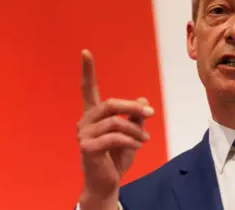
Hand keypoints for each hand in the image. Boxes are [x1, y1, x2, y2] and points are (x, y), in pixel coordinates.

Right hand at [77, 49, 153, 208]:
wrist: (107, 182)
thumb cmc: (117, 157)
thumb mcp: (131, 134)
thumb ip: (135, 118)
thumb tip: (143, 100)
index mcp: (94, 115)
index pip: (88, 89)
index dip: (87, 71)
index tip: (85, 52)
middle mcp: (85, 121)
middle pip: (110, 104)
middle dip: (133, 108)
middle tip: (150, 113)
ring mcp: (84, 135)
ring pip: (115, 122)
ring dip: (135, 130)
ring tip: (144, 139)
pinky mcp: (87, 148)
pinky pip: (113, 138)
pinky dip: (130, 141)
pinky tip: (137, 146)